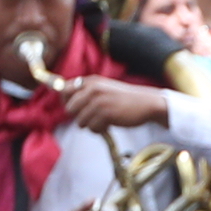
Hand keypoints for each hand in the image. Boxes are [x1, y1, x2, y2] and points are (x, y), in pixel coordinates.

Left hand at [56, 75, 171, 130]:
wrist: (146, 103)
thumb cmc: (124, 99)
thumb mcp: (104, 88)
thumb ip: (87, 92)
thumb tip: (67, 104)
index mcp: (91, 81)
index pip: (64, 90)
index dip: (67, 102)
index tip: (76, 109)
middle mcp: (92, 89)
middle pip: (69, 108)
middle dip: (79, 116)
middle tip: (92, 117)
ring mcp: (99, 101)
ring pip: (80, 121)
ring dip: (90, 125)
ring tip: (103, 121)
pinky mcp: (105, 113)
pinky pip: (92, 128)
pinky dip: (99, 129)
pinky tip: (109, 124)